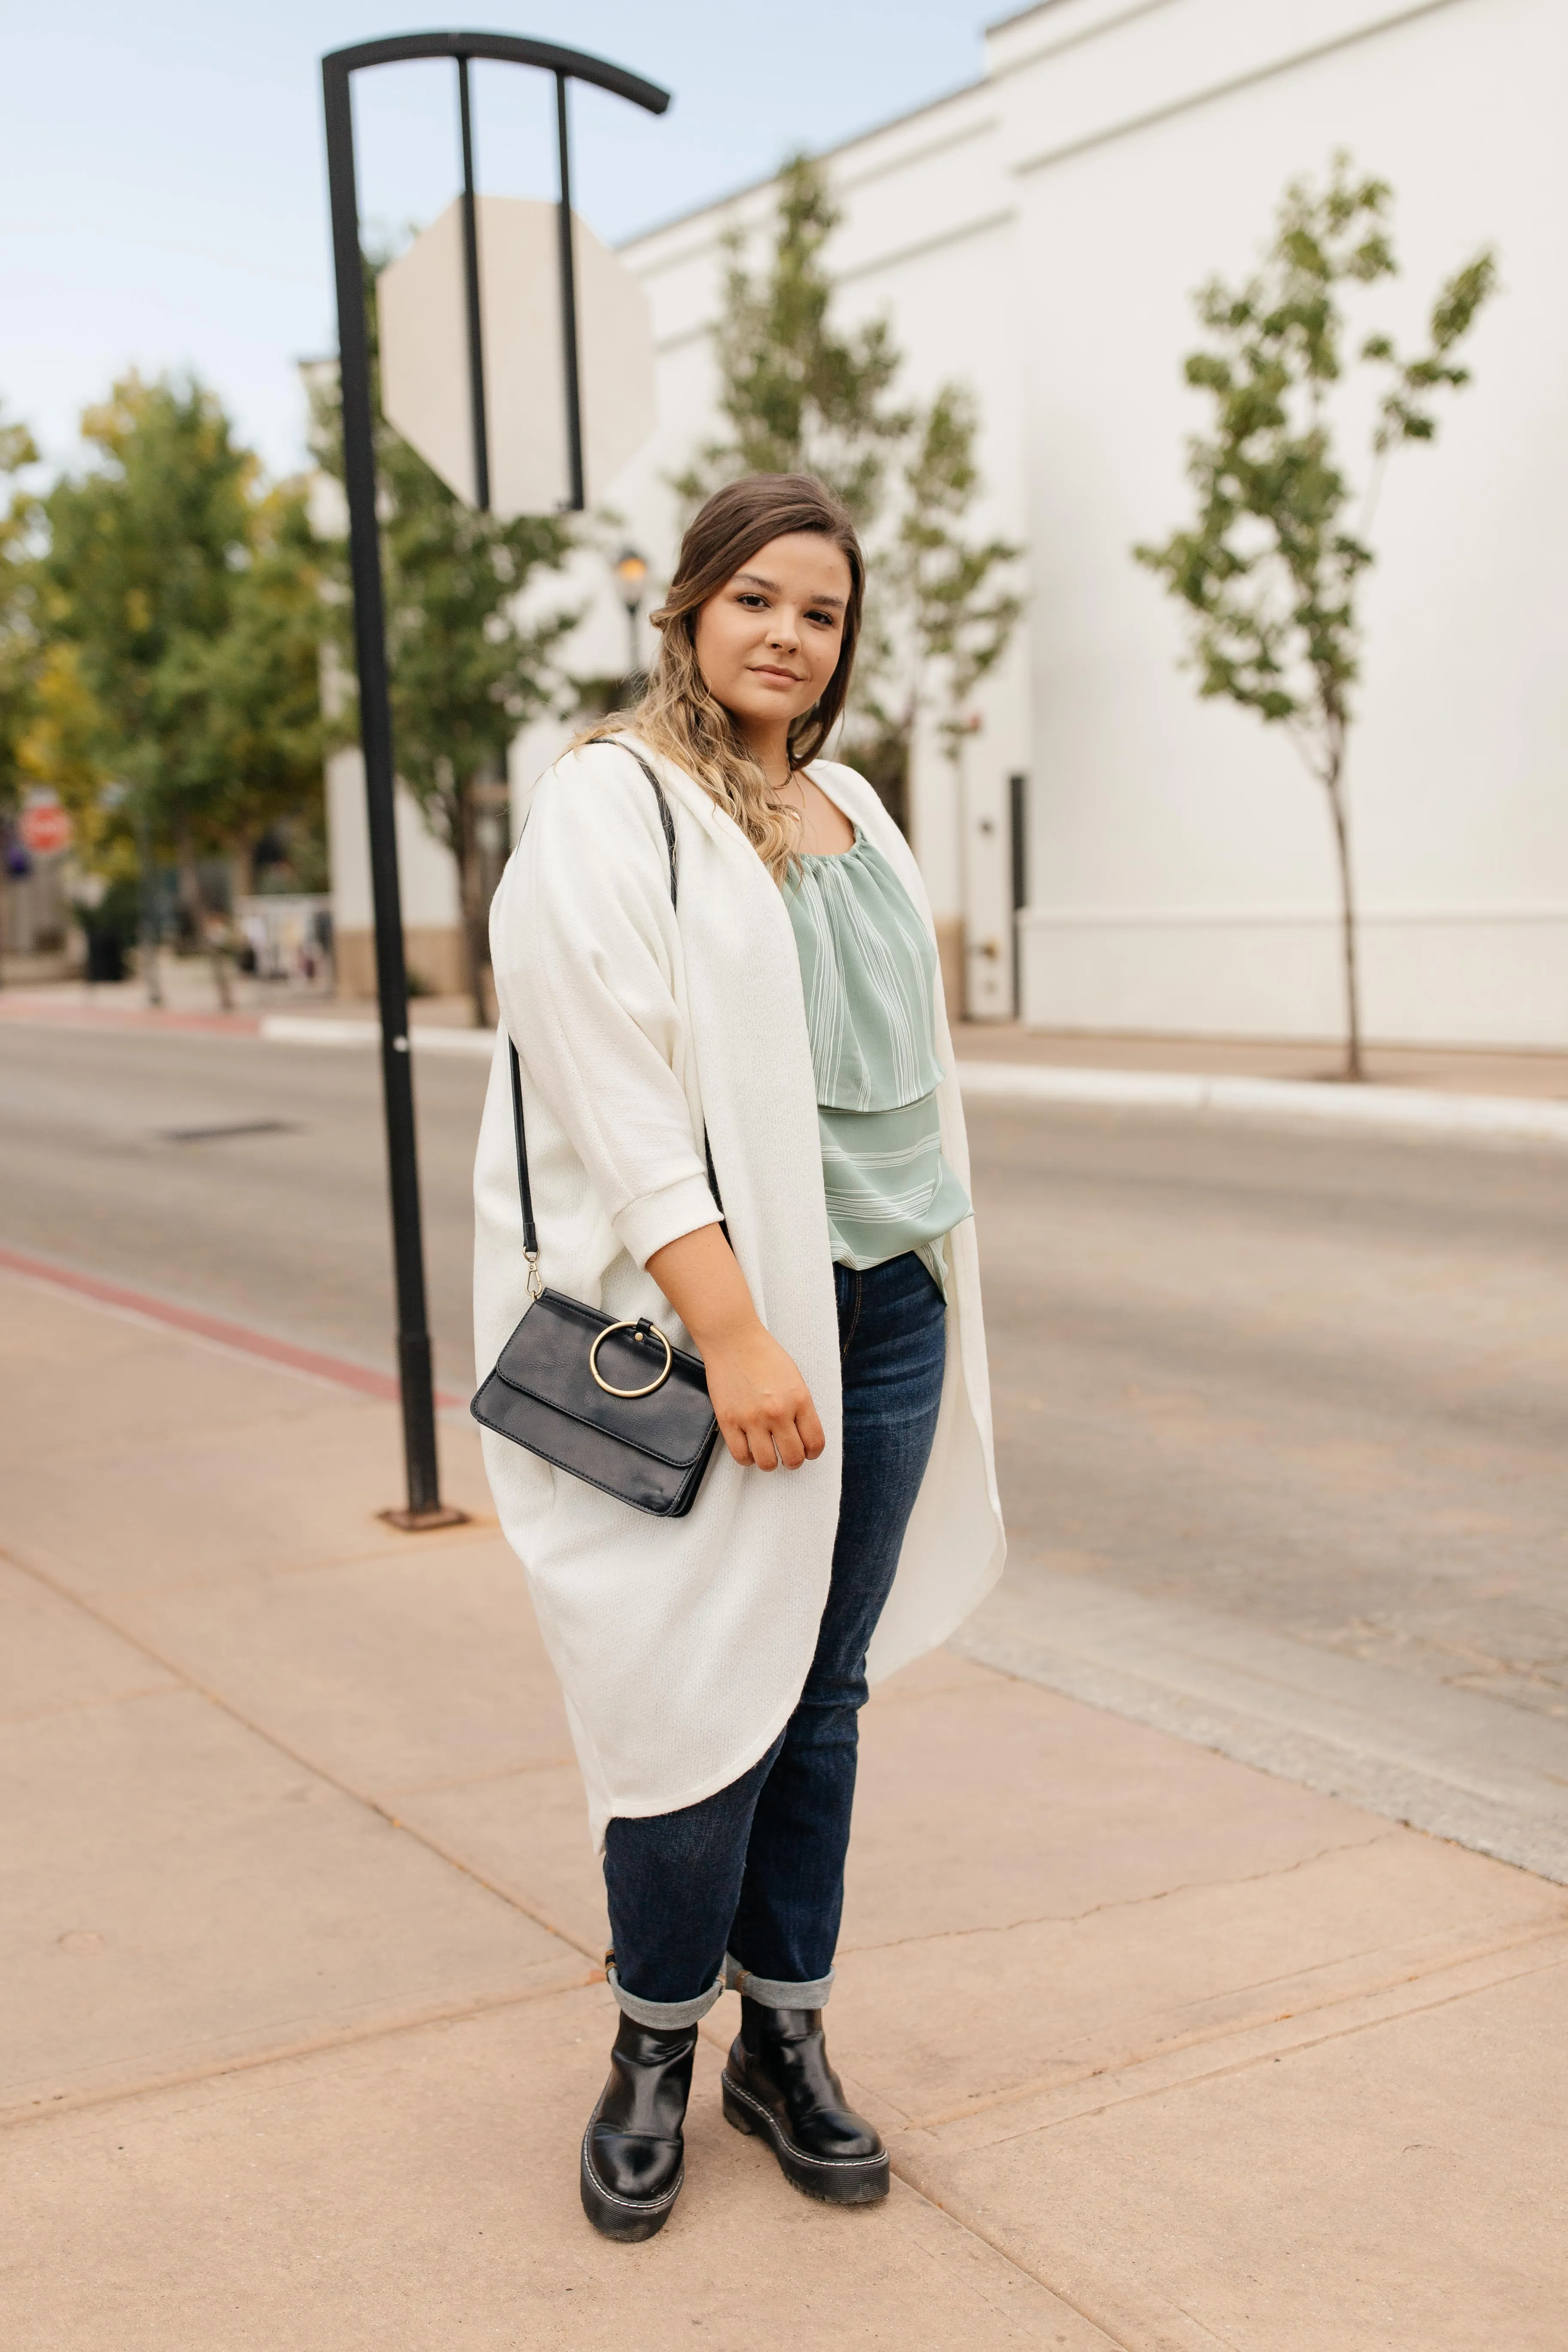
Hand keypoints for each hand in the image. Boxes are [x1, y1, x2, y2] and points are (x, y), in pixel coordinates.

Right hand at [703, 1322, 825, 1471]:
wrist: (733, 1339)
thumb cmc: (764, 1354)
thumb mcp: (795, 1378)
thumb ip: (801, 1407)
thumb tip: (804, 1434)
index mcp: (799, 1399)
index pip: (815, 1442)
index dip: (813, 1453)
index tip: (809, 1452)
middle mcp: (778, 1412)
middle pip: (793, 1457)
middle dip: (793, 1461)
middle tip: (789, 1456)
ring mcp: (752, 1418)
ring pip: (767, 1463)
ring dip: (770, 1462)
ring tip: (768, 1453)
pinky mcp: (728, 1421)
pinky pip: (741, 1455)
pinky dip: (747, 1458)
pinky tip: (750, 1450)